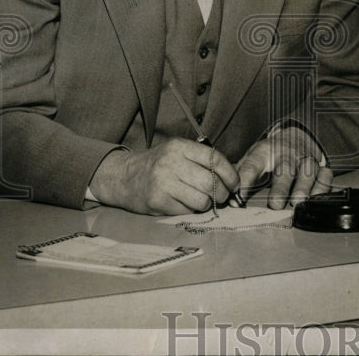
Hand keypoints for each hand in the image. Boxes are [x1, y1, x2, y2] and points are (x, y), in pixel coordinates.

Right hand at [89, 138, 238, 214]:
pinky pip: (186, 211)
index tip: (235, 184)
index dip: (230, 175)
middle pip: (210, 183)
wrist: (123, 176)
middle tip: (222, 197)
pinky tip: (183, 204)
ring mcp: (163, 183)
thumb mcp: (177, 152)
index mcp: (180, 146)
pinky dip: (190, 211)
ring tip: (201, 200)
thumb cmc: (158, 164)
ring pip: (201, 201)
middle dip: (222, 194)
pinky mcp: (157, 201)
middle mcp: (172, 163)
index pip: (215, 160)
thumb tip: (231, 179)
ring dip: (206, 204)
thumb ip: (201, 160)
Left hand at [236, 125, 331, 208]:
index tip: (237, 197)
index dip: (244, 180)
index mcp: (264, 152)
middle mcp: (286, 155)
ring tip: (298, 201)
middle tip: (276, 204)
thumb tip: (230, 199)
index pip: (252, 166)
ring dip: (304, 186)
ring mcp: (305, 159)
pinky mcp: (320, 166)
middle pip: (284, 169)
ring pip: (307, 171)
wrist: (295, 135)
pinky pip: (325, 175)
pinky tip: (317, 198)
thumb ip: (241, 177)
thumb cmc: (270, 154)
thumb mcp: (252, 158)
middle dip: (281, 187)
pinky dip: (322, 186)